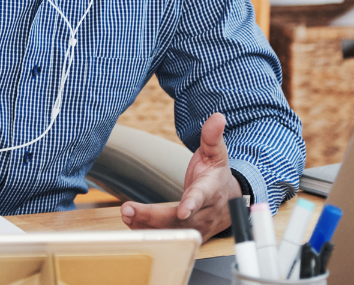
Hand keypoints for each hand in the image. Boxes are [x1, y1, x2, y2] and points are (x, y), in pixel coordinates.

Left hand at [120, 112, 241, 240]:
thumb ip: (212, 137)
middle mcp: (204, 214)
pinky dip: (146, 230)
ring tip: (125, 213)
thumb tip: (217, 117)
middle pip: (178, 220)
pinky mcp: (186, 236)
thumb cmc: (216, 176)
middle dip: (153, 216)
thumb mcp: (216, 154)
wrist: (228, 202)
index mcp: (211, 191)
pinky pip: (166, 236)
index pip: (202, 198)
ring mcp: (195, 228)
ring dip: (145, 225)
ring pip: (169, 232)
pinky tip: (130, 221)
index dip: (192, 204)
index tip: (182, 211)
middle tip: (128, 209)